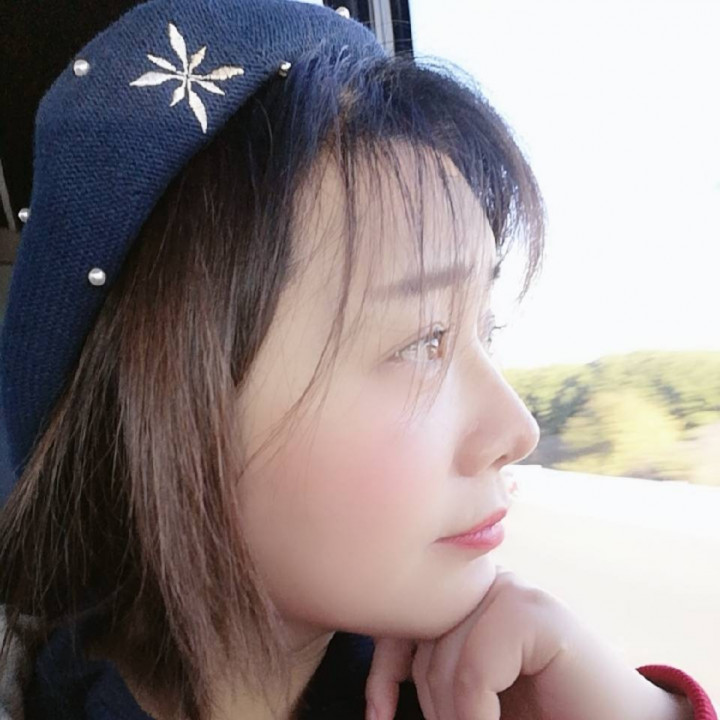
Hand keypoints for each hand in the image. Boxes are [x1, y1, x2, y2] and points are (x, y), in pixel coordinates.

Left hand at [365, 565, 691, 719]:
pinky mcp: (538, 615)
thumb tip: (377, 701)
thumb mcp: (477, 697)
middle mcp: (489, 588)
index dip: (385, 670)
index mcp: (471, 601)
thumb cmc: (545, 713)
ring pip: (447, 659)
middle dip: (431, 705)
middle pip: (424, 643)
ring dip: (456, 716)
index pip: (406, 621)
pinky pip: (476, 667)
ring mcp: (515, 594)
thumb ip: (440, 679)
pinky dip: (477, 712)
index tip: (379, 714)